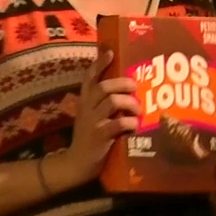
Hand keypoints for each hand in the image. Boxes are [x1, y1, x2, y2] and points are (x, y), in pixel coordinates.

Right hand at [66, 49, 140, 184]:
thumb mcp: (91, 115)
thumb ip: (103, 102)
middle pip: (103, 87)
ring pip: (111, 102)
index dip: (99, 63)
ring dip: (129, 103)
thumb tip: (127, 88)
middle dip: (122, 83)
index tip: (110, 51)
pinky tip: (135, 125)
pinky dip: (129, 122)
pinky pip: (117, 123)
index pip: (89, 77)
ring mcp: (92, 122)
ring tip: (138, 109)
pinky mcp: (99, 136)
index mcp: (85, 101)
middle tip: (135, 86)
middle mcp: (86, 108)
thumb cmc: (90, 137)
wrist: (77, 164)